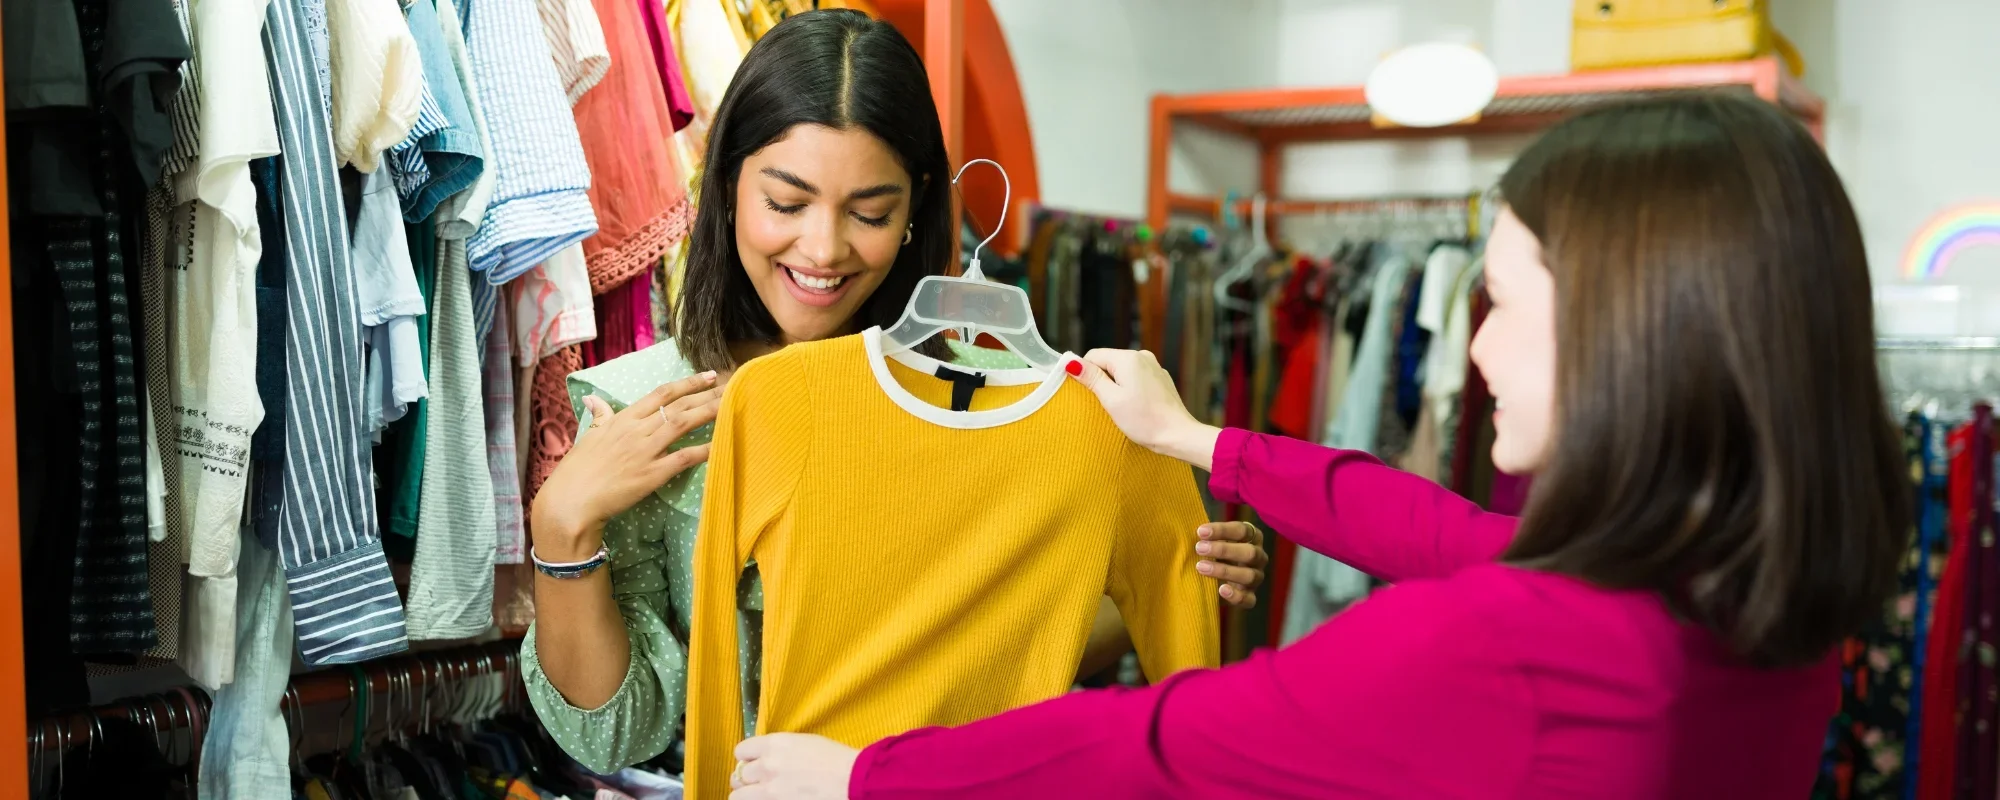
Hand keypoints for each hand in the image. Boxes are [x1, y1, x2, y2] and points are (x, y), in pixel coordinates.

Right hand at [531, 371, 720, 559]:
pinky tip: (721, 444)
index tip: (707, 375)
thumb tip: (592, 398)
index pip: (661, 393)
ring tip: (731, 404)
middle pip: (678, 405)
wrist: (572, 500)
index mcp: (623, 418)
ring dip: (709, 412)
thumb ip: (599, 416)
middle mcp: (637, 430)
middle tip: (732, 386)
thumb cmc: (577, 470)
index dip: (687, 383)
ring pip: (682, 424)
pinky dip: (703, 450)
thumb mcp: (589, 436)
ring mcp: (645, 451)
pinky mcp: (652, 474)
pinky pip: (683, 458)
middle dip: (707, 394)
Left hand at [730, 733, 858, 798]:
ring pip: (737, 796)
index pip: (741, 751)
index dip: (747, 757)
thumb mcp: (804, 742)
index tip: (753, 762)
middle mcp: (766, 766)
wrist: (852, 781)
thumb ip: (778, 749)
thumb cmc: (836, 760)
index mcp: (774, 744)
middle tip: (757, 782)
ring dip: (746, 795)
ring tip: (759, 795)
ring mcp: (769, 791)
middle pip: (738, 775)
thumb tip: (763, 758)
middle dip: (747, 779)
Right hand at [1068, 349, 1220, 469]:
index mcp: (1128, 358)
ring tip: (1123, 407)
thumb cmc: (1144, 420)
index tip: (1090, 395)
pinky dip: (1130, 389)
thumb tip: (1071, 362)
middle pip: (1108, 362)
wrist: (1178, 434)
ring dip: (1116, 386)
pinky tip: (1136, 406)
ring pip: (1122, 371)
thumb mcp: (1111, 400)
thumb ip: (1091, 378)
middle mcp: (1143, 356)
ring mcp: (1154, 366)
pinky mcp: (1160, 378)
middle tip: (1109, 405)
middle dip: (1103, 381)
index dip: (1086, 374)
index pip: (1093, 356)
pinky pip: (1136, 377)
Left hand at [1197, 521, 1268, 608]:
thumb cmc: (1214, 552)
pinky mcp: (1251, 597)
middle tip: (1199, 548)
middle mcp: (1259, 557)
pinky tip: (1221, 590)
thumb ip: (1207, 535)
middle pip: (1249, 553)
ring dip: (1224, 571)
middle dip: (1223, 550)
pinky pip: (1249, 599)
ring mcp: (1256, 578)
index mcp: (1252, 537)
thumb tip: (1195, 530)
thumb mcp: (1214, 540)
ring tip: (1201, 567)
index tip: (1200, 532)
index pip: (1242, 531)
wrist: (1218, 579)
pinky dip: (1237, 596)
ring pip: (1249, 575)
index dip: (1222, 530)